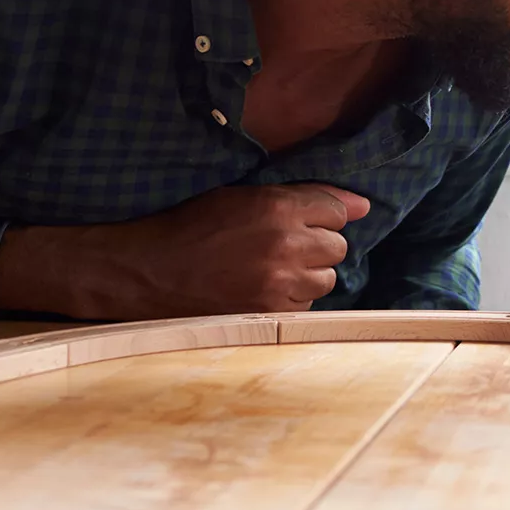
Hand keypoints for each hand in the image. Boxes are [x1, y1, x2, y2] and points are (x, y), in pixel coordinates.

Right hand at [0, 182, 368, 318]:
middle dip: (317, 246)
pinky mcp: (268, 314)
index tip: (303, 221)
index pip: (337, 211)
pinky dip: (292, 299)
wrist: (147, 269)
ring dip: (308, 274)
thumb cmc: (193, 225)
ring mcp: (278, 283)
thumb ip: (304, 197)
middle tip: (284, 247)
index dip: (322, 216)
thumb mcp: (244, 195)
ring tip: (272, 269)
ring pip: (326, 279)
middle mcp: (285, 245)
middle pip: (338, 247)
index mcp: (277, 208)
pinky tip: (264, 290)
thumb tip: (362, 206)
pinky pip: (305, 306)